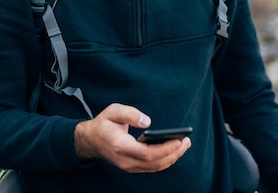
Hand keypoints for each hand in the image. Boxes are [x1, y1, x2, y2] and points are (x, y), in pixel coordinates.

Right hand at [74, 103, 190, 172]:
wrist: (89, 140)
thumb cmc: (103, 123)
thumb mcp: (113, 111)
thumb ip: (130, 114)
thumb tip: (148, 121)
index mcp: (121, 146)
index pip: (148, 153)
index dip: (166, 149)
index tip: (179, 140)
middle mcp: (125, 160)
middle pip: (155, 162)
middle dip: (174, 153)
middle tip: (187, 141)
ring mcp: (128, 166)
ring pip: (155, 167)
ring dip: (172, 158)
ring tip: (184, 145)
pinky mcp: (131, 167)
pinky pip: (151, 167)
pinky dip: (164, 160)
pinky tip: (174, 151)